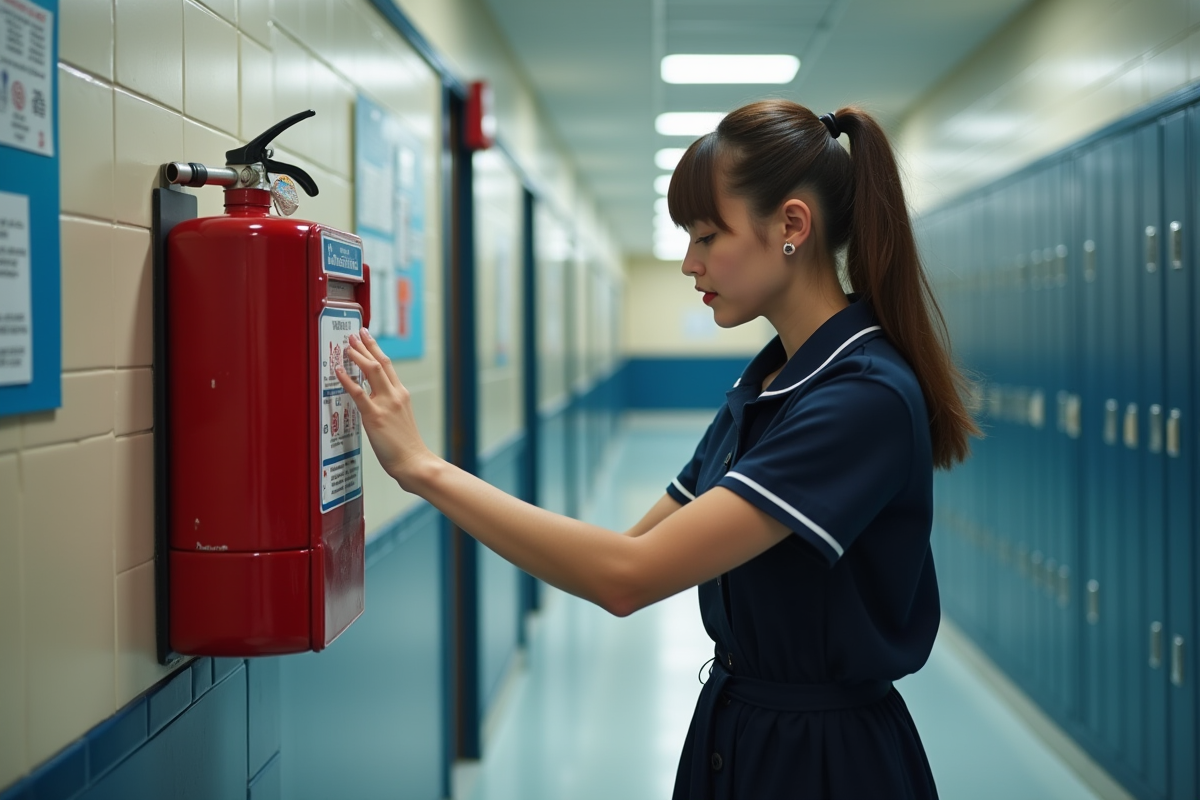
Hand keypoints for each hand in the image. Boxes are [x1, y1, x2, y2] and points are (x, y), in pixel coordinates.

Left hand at [335, 328, 437, 489]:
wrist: (414, 461)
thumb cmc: (406, 446)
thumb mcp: (401, 419)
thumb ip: (389, 405)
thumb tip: (373, 399)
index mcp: (401, 395)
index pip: (388, 365)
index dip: (375, 349)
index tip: (367, 337)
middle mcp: (395, 394)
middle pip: (380, 362)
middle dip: (365, 346)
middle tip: (354, 334)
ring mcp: (385, 404)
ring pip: (371, 371)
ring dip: (357, 356)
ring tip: (347, 346)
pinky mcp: (375, 416)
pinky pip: (358, 393)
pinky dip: (347, 380)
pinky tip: (339, 372)